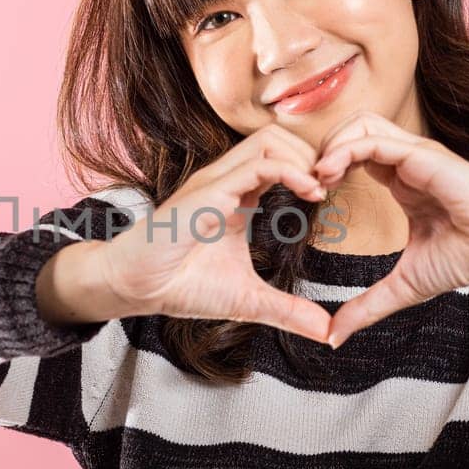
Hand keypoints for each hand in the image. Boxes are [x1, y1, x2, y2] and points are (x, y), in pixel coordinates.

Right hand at [92, 125, 334, 343]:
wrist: (136, 288)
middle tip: (333, 186)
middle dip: (313, 154)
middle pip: (279, 136)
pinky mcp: (209, 192)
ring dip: (304, 159)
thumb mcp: (248, 300)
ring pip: (270, 140)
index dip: (312, 169)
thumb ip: (288, 310)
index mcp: (236, 195)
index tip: (331, 196)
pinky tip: (309, 194)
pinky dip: (291, 172)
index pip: (281, 158)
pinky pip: (257, 165)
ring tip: (321, 189)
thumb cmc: (181, 285)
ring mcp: (216, 182)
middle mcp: (226, 180)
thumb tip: (327, 332)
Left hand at [311, 111, 468, 346]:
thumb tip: (333, 337)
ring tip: (317, 178)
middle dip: (323, 148)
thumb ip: (367, 307)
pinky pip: (374, 140)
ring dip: (331, 145)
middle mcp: (407, 161)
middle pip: (353, 129)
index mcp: (403, 181)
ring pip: (361, 125)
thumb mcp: (403, 287)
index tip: (312, 197)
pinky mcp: (423, 155)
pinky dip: (345, 151)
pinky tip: (330, 175)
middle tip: (307, 183)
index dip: (328, 168)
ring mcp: (415, 154)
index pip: (355, 154)